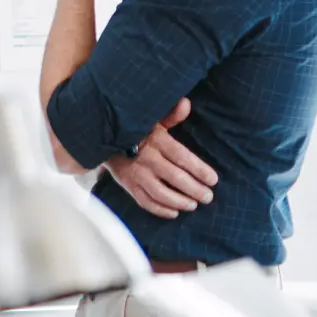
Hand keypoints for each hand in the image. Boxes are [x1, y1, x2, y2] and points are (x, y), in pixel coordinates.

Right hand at [106, 98, 217, 217]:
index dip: (199, 170)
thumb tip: (186, 104)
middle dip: (194, 189)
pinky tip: (174, 212)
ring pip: (160, 193)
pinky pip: (145, 201)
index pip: (181, 157)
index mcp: (155, 140)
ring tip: (193, 205)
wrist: (102, 139)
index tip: (214, 179)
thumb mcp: (152, 119)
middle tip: (208, 197)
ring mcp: (135, 174)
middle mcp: (146, 158)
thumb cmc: (135, 130)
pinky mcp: (127, 185)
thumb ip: (172, 115)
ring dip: (179, 201)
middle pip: (175, 177)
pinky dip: (160, 210)